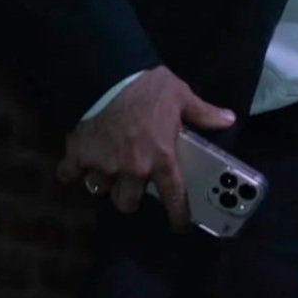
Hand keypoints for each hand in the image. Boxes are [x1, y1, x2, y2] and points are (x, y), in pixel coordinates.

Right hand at [56, 65, 235, 230]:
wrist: (109, 72)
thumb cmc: (150, 86)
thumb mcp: (182, 96)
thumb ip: (203, 113)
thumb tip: (229, 119)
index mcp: (161, 158)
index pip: (174, 196)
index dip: (177, 215)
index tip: (178, 225)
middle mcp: (133, 169)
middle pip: (128, 203)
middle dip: (129, 197)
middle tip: (131, 183)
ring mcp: (104, 166)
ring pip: (101, 190)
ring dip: (104, 182)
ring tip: (106, 168)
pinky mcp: (78, 156)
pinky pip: (68, 175)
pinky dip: (71, 171)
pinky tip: (76, 163)